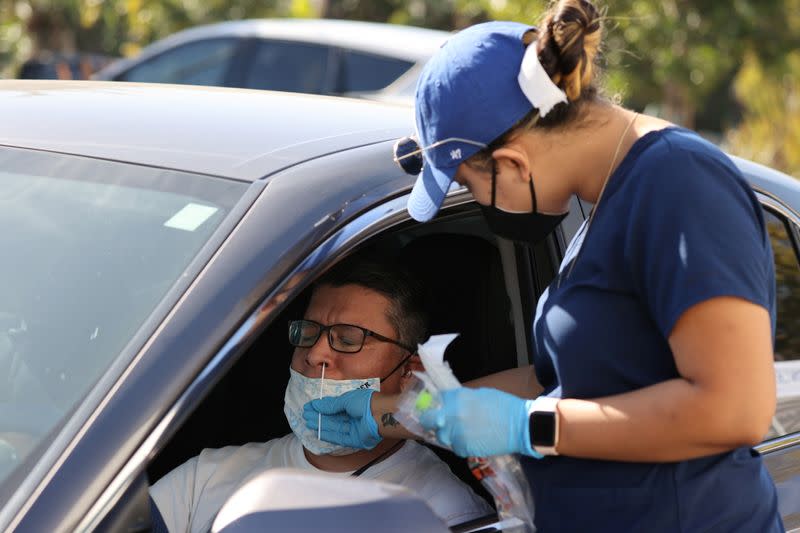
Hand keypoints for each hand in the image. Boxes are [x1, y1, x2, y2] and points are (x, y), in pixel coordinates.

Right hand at [303, 389, 381, 449]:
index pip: (335, 407)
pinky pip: (340, 438)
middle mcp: (354, 416)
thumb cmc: (367, 402)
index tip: (310, 407)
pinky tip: (319, 432)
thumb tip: (317, 405)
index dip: (322, 407)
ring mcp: (355, 429)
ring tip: (309, 422)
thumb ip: (332, 405)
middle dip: (320, 416)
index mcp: (354, 404)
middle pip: (334, 418)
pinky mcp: (355, 440)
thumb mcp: (346, 400)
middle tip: (306, 415)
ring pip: (335, 428)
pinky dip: (329, 435)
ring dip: (322, 425)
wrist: (380, 415)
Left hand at [419, 387, 538, 457]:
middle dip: (432, 421)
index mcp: (457, 398)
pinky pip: (455, 447)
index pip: (436, 400)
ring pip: (442, 436)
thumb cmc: (504, 406)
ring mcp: (456, 433)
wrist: (520, 426)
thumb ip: (462, 398)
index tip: (438, 407)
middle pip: (429, 420)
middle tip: (439, 422)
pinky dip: (461, 445)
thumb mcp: (480, 394)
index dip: (437, 404)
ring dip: (448, 434)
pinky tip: (473, 440)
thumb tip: (451, 402)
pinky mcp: (463, 448)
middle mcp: (452, 415)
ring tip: (462, 432)